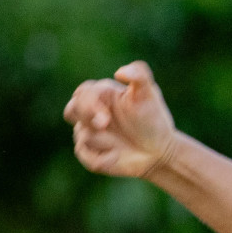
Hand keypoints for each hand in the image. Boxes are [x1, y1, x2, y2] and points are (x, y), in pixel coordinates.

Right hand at [63, 61, 178, 177]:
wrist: (160, 149)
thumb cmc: (153, 119)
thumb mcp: (150, 94)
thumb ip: (139, 74)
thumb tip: (119, 72)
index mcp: (101, 95)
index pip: (82, 93)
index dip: (89, 103)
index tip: (104, 116)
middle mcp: (91, 114)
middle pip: (72, 110)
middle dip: (86, 116)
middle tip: (104, 123)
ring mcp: (89, 134)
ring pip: (81, 136)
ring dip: (103, 140)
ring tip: (123, 144)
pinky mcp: (91, 155)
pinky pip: (87, 157)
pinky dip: (102, 159)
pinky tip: (117, 157)